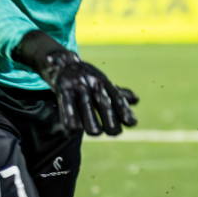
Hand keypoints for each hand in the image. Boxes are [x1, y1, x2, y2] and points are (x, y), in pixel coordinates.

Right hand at [14, 31, 137, 135]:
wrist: (60, 63)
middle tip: (113, 132)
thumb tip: (136, 100)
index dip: (124, 110)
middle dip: (111, 121)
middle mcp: (93, 83)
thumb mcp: (102, 82)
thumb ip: (117, 93)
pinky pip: (68, 110)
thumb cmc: (85, 77)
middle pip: (105, 105)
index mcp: (104, 82)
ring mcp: (78, 86)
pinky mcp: (63, 90)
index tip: (132, 123)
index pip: (117, 97)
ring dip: (93, 125)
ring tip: (96, 132)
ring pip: (87, 110)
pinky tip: (75, 129)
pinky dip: (72, 121)